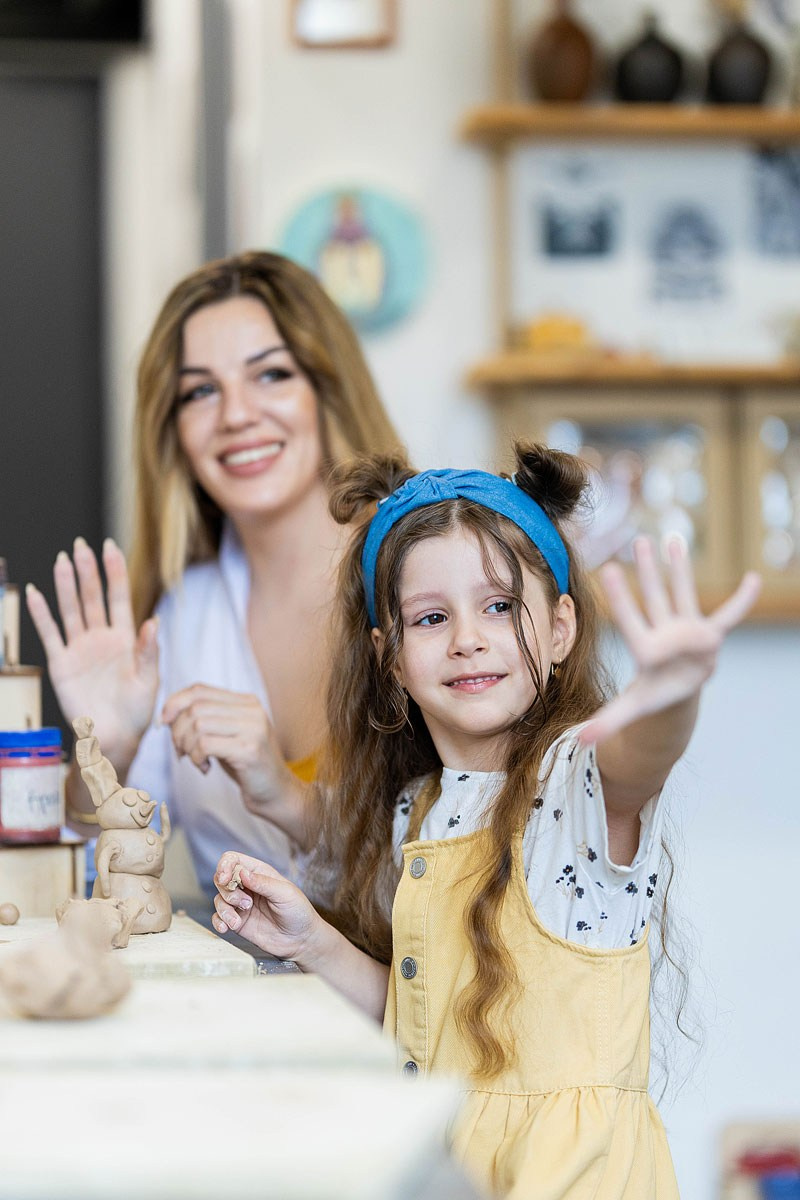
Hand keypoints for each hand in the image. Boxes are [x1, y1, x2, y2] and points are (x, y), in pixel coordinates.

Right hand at [26, 538, 158, 764]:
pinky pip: (50, 635)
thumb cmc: (137, 710)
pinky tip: (34, 593)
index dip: (115, 573)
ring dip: (66, 586)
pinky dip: (41, 615)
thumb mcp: (149, 680)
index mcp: (126, 638)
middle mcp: (101, 638)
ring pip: (72, 610)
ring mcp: (80, 649)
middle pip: (93, 598)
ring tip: (62, 561)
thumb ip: (148, 651)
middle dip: (88, 571)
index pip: (119, 598)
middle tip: (80, 545)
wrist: (115, 737)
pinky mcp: (62, 664)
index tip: (110, 547)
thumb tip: (154, 621)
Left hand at [161, 685, 289, 809]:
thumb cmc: (246, 765)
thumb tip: (169, 712)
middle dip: (178, 730)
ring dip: (186, 745)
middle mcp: (252, 710)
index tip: (163, 722)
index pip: (200, 690)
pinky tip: (205, 768)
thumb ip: (208, 718)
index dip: (174, 703)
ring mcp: (253, 729)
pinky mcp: (250, 750)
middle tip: (181, 751)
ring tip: (194, 759)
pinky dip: (196, 757)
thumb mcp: (228, 734)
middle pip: (196, 707)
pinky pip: (206, 745)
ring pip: (199, 724)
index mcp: (247, 702)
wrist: (276, 793)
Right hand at [212, 851, 319, 960]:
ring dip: (225, 909)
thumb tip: (242, 873)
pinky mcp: (238, 921)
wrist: (301, 940)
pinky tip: (226, 928)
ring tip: (238, 920)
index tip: (225, 878)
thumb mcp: (285, 894)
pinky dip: (218, 922)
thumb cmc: (298, 912)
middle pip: (221, 879)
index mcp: (259, 873)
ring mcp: (241, 904)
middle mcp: (247, 886)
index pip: (233, 860)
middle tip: (246, 904)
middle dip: (228, 891)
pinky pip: (218, 917)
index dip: (224, 865)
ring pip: (219, 899)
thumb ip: (263, 883)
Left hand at [580, 535, 760, 745]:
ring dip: (680, 569)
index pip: (631, 620)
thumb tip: (581, 742)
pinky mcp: (710, 635)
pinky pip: (729, 616)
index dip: (622, 597)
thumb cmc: (651, 694)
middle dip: (650, 571)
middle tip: (638, 540)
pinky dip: (742, 601)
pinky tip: (753, 578)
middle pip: (656, 598)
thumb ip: (607, 722)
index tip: (609, 570)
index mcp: (645, 649)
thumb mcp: (630, 709)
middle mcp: (665, 632)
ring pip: (684, 594)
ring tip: (674, 538)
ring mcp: (687, 630)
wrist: (673, 691)